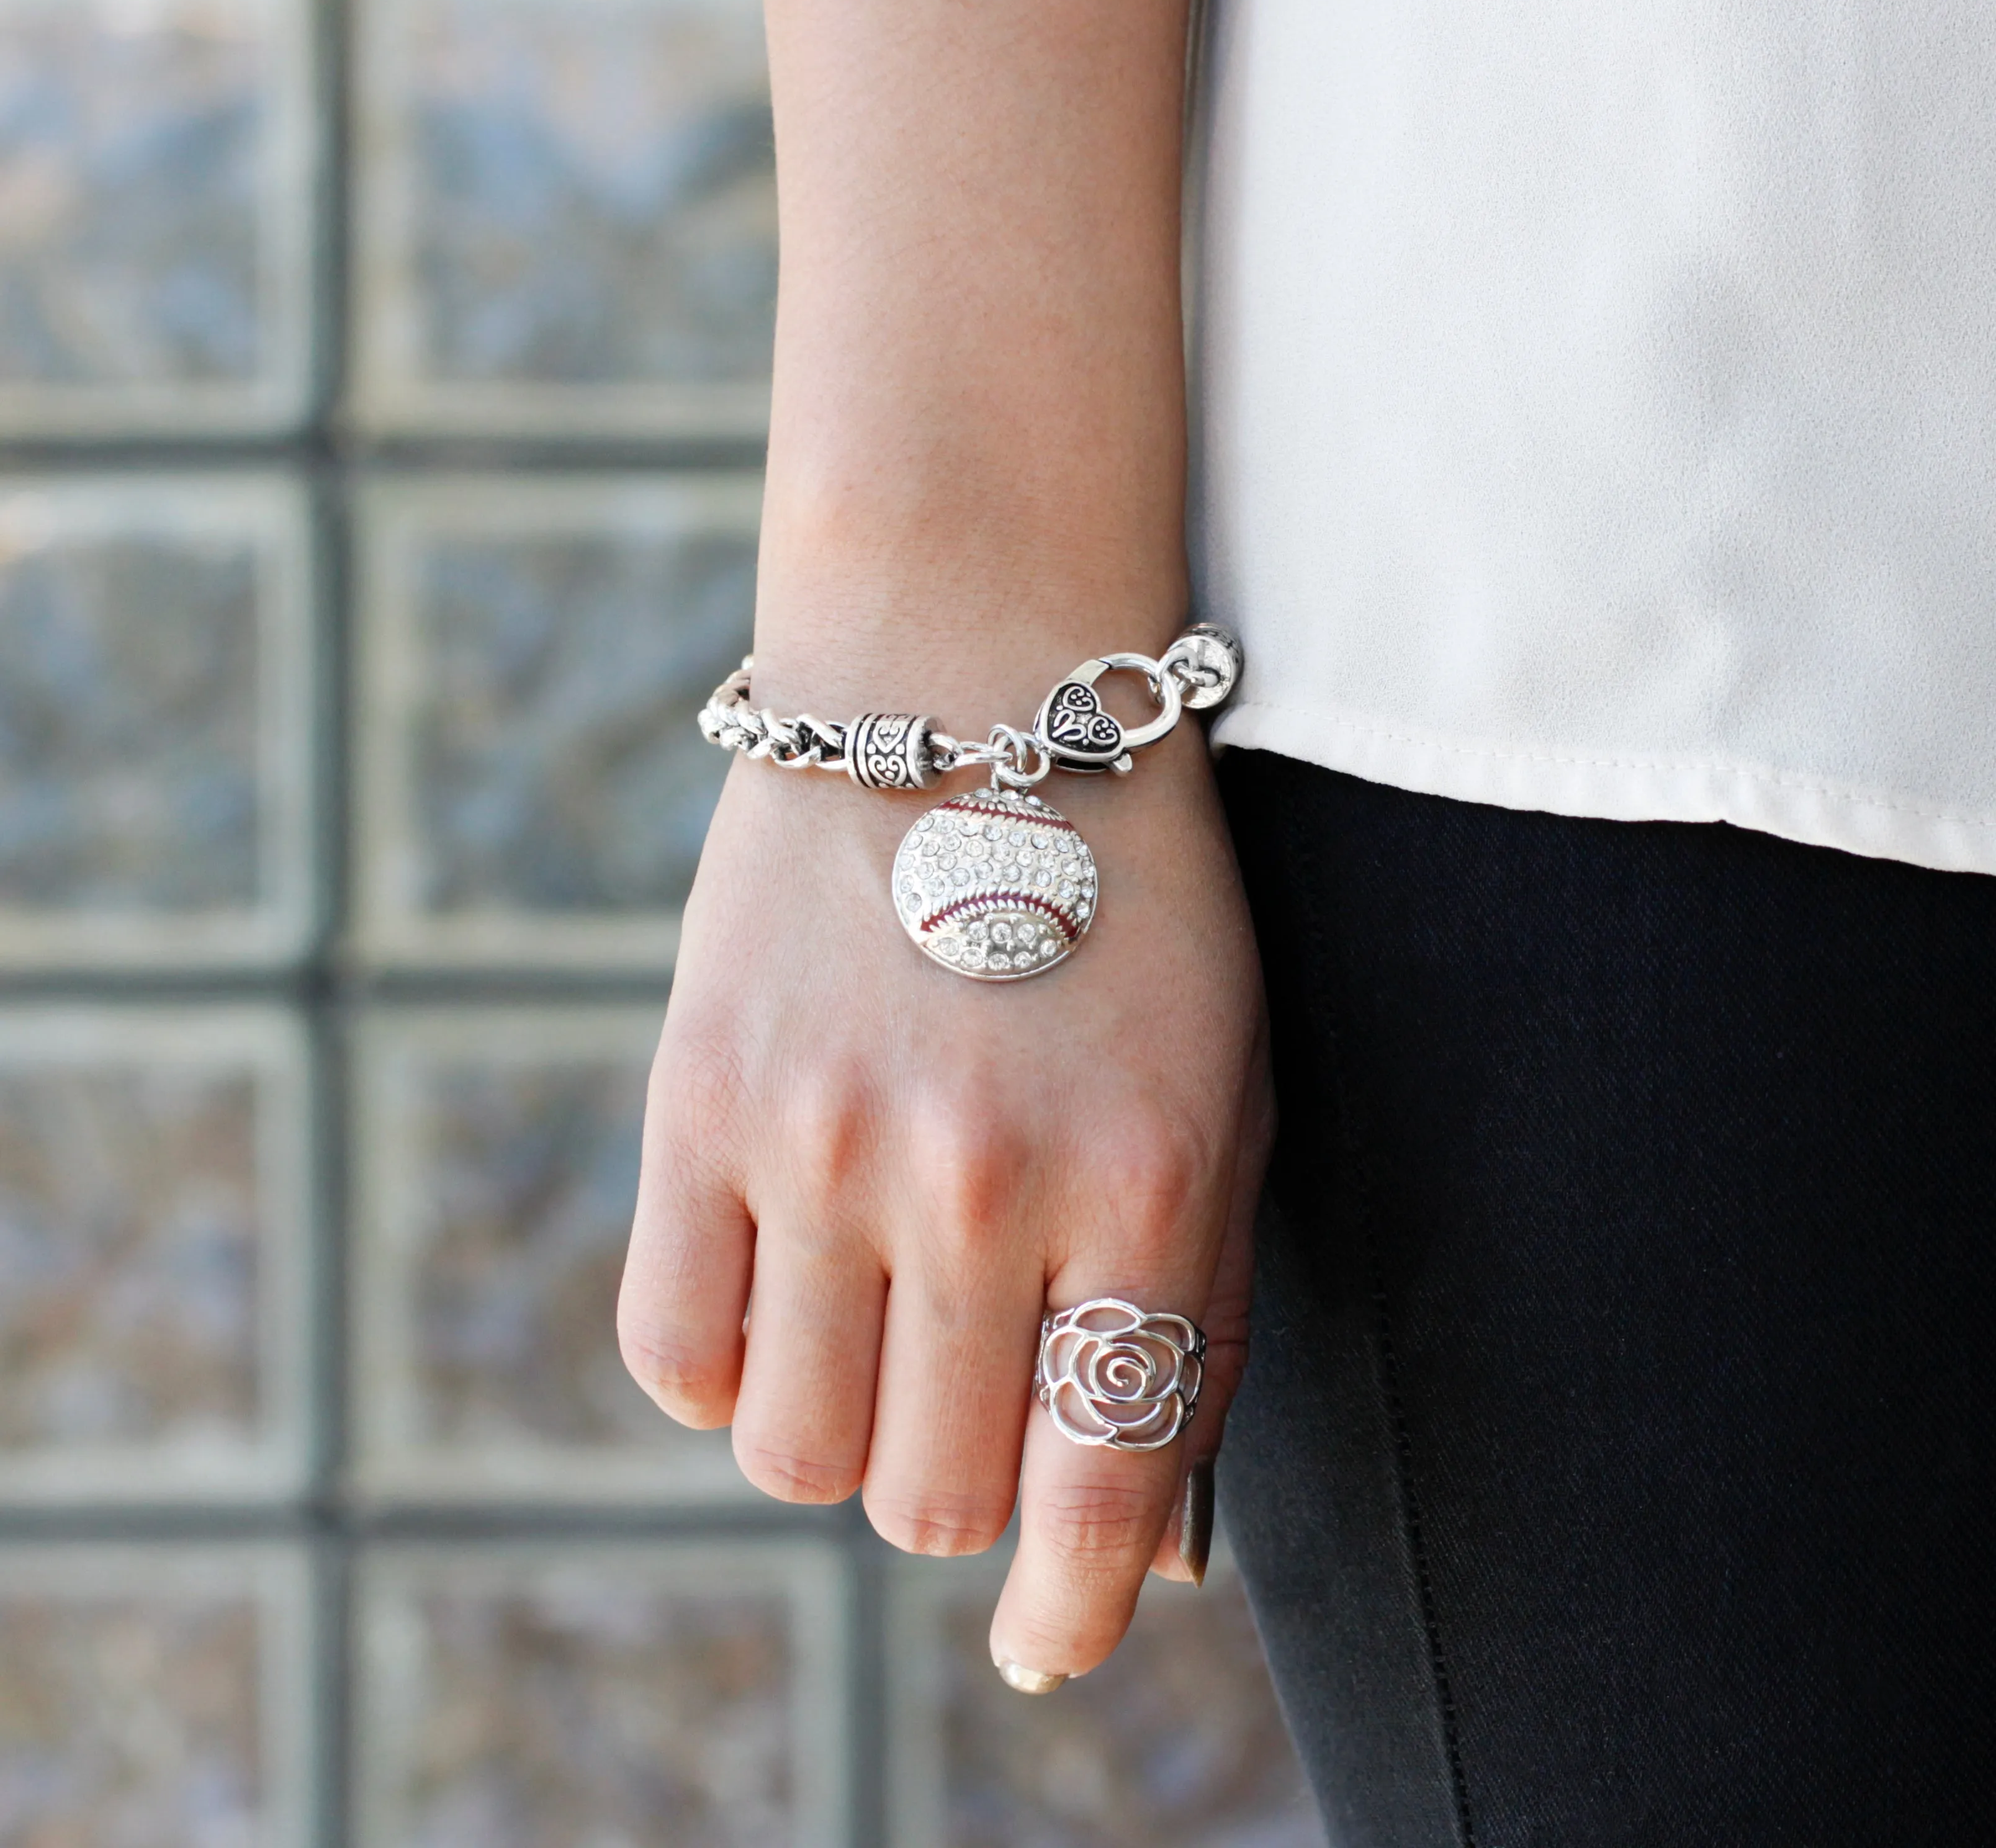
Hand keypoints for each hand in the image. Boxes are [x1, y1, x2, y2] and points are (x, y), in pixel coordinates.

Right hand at [619, 727, 1270, 1683]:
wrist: (965, 682)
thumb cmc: (1131, 902)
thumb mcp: (1223, 1090)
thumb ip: (1190, 1306)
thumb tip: (1127, 1537)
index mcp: (1144, 1183)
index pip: (1093, 1490)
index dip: (1069, 1609)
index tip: (1048, 1641)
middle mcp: (978, 1181)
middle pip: (929, 1496)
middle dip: (961, 1483)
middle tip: (973, 1395)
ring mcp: (820, 1140)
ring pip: (794, 1454)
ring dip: (843, 1430)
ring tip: (876, 1325)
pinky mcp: (693, 1097)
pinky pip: (672, 1352)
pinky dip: (728, 1364)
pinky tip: (783, 1283)